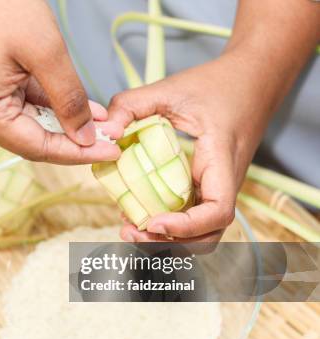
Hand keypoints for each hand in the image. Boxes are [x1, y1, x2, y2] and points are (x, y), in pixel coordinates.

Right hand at [0, 0, 119, 163]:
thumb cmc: (2, 3)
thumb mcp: (46, 53)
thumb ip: (68, 100)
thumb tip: (86, 138)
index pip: (34, 147)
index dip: (74, 153)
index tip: (110, 152)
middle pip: (29, 138)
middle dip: (70, 138)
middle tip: (108, 137)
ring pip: (26, 122)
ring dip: (62, 121)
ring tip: (97, 120)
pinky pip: (18, 103)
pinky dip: (47, 104)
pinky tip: (76, 104)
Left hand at [109, 52, 274, 242]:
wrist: (249, 79)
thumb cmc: (214, 84)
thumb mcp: (170, 88)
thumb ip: (131, 105)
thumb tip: (106, 133)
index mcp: (221, 163)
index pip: (217, 212)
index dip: (187, 227)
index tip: (154, 222)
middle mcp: (222, 184)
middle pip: (208, 235)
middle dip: (170, 243)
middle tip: (129, 231)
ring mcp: (214, 188)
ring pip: (199, 232)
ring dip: (166, 239)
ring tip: (128, 227)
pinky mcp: (204, 187)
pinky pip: (188, 215)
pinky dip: (165, 223)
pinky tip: (136, 212)